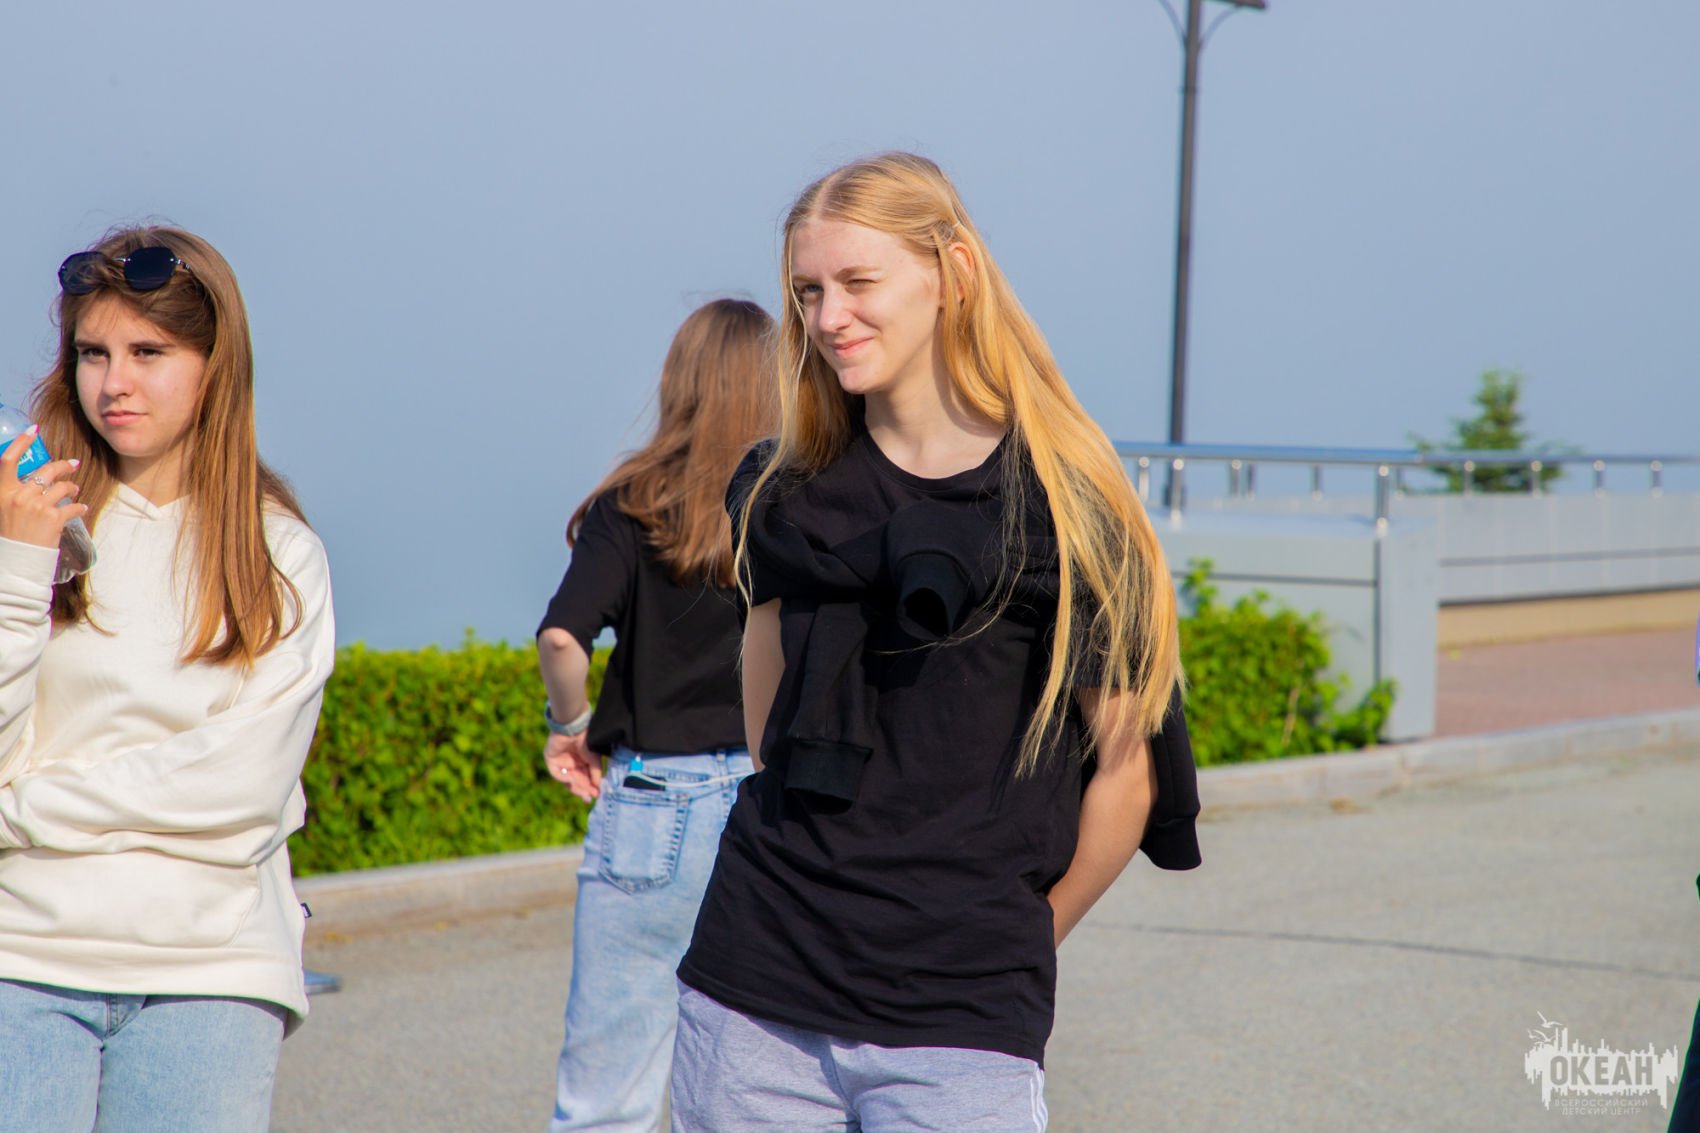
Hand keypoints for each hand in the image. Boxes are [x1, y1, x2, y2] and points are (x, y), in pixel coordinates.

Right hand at [0, 431, 86, 549]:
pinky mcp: (53, 519)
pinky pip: (73, 506)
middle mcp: (18, 496)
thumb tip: (31, 478)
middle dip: (62, 465)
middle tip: (73, 464)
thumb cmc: (8, 536)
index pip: (8, 460)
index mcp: (2, 492)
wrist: (15, 562)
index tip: (34, 430)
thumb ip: (14, 492)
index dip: (21, 442)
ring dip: (71, 487)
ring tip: (74, 490)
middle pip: (45, 470)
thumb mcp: (3, 509)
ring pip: (62, 487)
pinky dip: (79, 506)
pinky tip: (81, 508)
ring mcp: (37, 507)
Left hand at [544, 731, 602, 801]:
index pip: (585, 776)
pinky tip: (571, 780)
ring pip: (568, 779)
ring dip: (576, 786)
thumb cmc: (587, 741)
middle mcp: (572, 761)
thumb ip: (595, 774)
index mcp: (582, 759)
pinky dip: (564, 778)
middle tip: (588, 798)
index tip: (596, 795)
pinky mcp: (551, 760)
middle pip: (576, 780)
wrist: (574, 728)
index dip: (590, 786)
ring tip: (584, 793)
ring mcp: (561, 761)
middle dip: (583, 789)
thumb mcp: (595, 760)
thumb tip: (598, 787)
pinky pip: (557, 773)